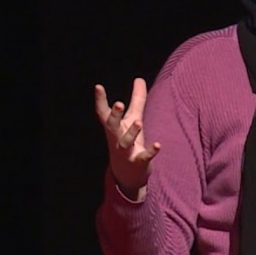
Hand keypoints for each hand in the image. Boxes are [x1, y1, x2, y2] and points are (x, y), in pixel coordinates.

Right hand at [94, 78, 160, 197]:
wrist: (127, 176)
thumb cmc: (129, 142)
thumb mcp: (133, 119)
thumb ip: (137, 100)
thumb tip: (139, 78)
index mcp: (114, 128)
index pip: (104, 114)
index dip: (100, 100)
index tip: (98, 86)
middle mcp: (117, 139)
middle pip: (112, 126)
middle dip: (114, 116)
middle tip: (118, 103)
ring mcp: (126, 152)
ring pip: (125, 142)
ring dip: (131, 132)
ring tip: (139, 122)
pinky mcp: (138, 163)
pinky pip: (143, 157)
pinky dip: (150, 152)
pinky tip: (158, 145)